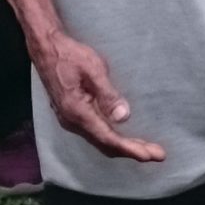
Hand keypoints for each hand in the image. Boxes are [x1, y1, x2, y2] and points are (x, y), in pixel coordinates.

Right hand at [35, 31, 164, 161]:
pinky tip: (125, 138)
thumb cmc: (71, 55)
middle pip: (106, 145)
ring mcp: (70, 121)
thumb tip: (123, 117)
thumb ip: (107, 94)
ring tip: (148, 149)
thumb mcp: (93, 68)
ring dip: (124, 147)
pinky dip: (113, 140)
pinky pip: (95, 134)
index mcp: (77, 112)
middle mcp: (72, 122)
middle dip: (133, 151)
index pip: (108, 138)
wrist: (45, 49)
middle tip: (158, 155)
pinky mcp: (72, 116)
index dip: (131, 149)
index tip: (151, 155)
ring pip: (100, 141)